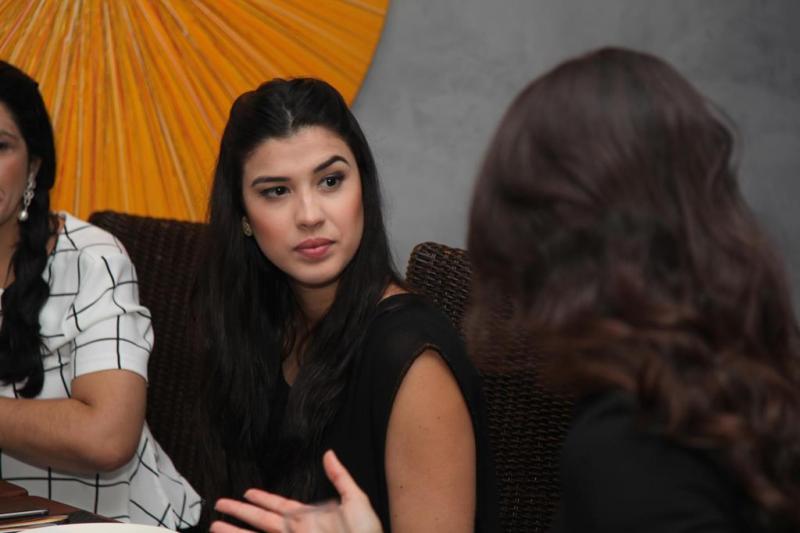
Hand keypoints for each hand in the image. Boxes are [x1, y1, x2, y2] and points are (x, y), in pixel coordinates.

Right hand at [210, 450, 382, 532]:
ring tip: (214, 526)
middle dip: (240, 513)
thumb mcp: (355, 499)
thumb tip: (329, 454)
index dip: (263, 499)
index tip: (247, 493)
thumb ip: (339, 477)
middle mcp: (296, 530)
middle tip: (220, 504)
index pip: (279, 506)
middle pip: (261, 520)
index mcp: (309, 517)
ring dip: (236, 531)